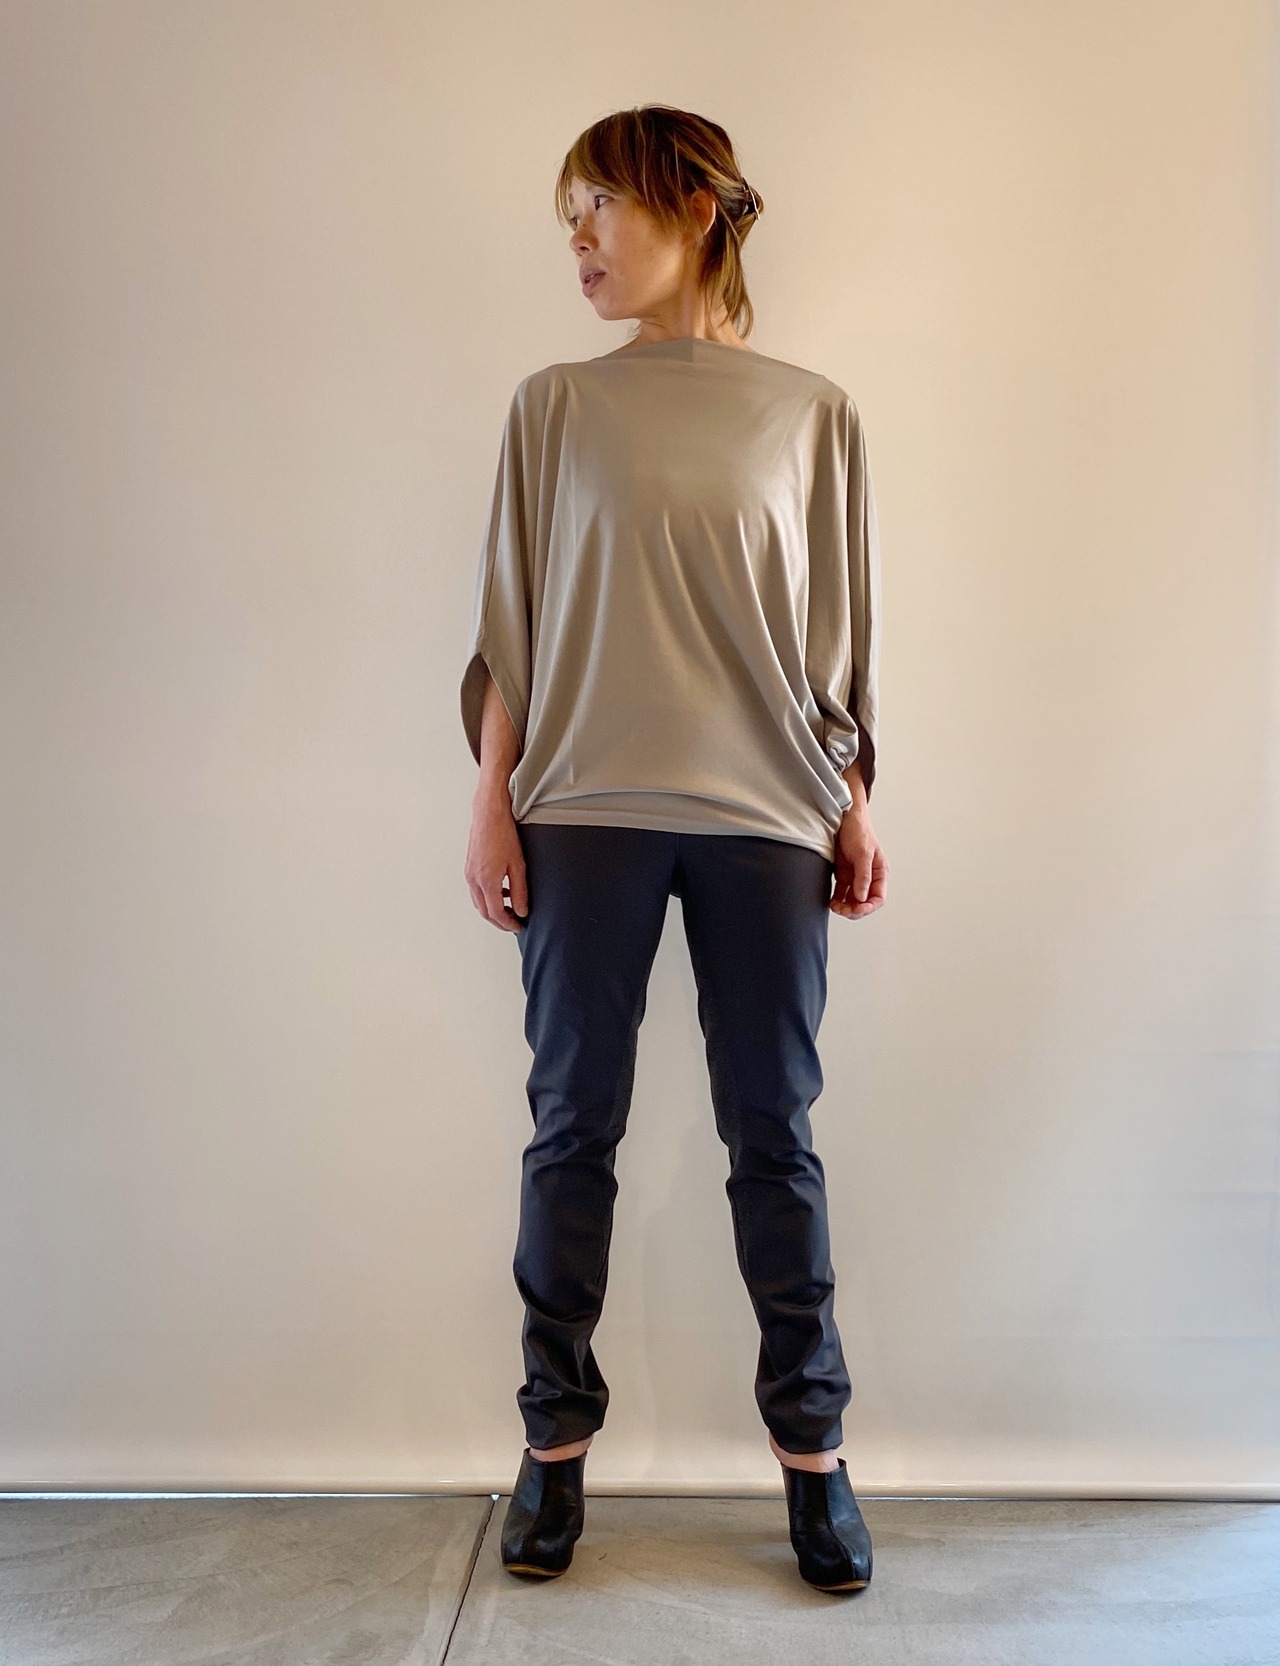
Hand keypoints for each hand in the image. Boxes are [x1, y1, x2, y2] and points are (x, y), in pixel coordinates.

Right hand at [465, 787, 528, 931]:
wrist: (489, 814)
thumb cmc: (503, 834)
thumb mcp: (518, 865)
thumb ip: (519, 891)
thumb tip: (521, 910)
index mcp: (487, 881)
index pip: (496, 913)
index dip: (508, 924)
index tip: (518, 926)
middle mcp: (474, 880)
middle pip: (484, 912)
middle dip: (499, 921)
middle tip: (514, 922)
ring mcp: (469, 874)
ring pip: (479, 902)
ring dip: (493, 910)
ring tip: (510, 909)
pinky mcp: (469, 868)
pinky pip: (476, 891)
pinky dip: (488, 897)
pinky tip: (502, 892)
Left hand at [830, 806, 887, 919]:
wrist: (843, 817)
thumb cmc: (858, 830)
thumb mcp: (863, 853)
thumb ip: (863, 876)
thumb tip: (862, 897)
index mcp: (879, 872)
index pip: (877, 898)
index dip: (868, 907)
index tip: (856, 909)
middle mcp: (869, 877)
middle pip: (865, 902)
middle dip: (855, 909)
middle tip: (842, 910)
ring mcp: (855, 876)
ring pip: (852, 900)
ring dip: (845, 907)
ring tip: (835, 907)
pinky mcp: (843, 874)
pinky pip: (841, 893)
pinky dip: (837, 899)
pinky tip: (832, 902)